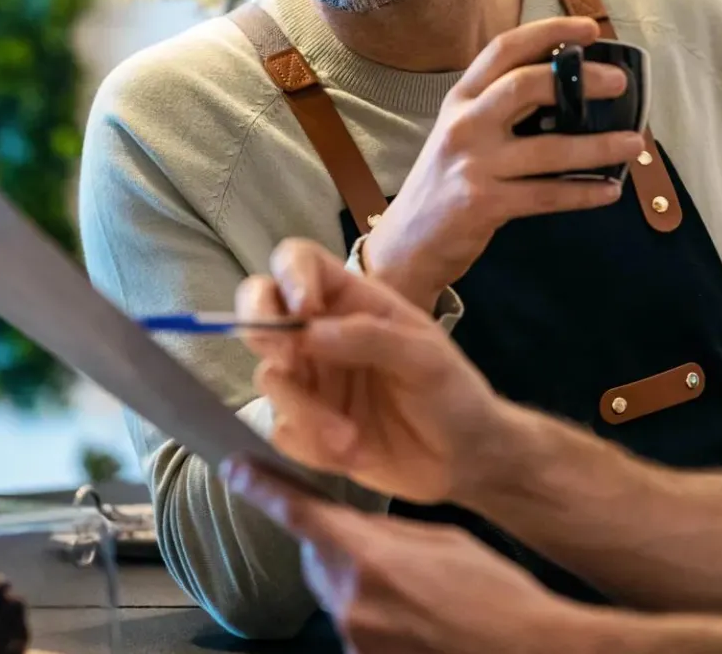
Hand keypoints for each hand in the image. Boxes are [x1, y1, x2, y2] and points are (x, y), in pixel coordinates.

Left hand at [223, 463, 589, 653]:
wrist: (527, 650)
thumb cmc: (498, 595)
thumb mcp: (445, 541)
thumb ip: (389, 533)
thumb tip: (361, 529)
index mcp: (369, 556)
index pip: (299, 514)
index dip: (263, 488)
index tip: (236, 469)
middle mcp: (351, 601)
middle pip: (318, 558)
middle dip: (339, 546)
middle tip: (389, 549)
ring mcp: (355, 639)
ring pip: (339, 596)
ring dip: (363, 586)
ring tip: (420, 593)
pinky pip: (357, 629)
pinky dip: (377, 618)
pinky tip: (419, 618)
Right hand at [239, 239, 510, 503]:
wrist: (462, 459)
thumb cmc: (452, 394)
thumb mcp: (425, 358)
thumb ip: (369, 337)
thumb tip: (307, 330)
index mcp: (352, 301)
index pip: (299, 262)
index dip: (289, 275)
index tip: (304, 309)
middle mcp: (320, 334)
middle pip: (259, 306)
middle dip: (260, 327)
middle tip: (289, 358)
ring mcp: (310, 380)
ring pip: (269, 376)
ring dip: (304, 409)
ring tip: (349, 439)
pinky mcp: (305, 427)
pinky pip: (281, 429)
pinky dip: (309, 444)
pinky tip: (351, 455)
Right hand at [361, 16, 645, 308]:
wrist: (407, 243)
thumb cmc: (446, 183)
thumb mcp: (462, 133)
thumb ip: (501, 109)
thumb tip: (571, 88)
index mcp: (461, 99)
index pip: (504, 50)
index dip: (548, 32)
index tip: (590, 29)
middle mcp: (464, 124)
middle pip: (525, 85)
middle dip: (579, 80)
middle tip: (619, 83)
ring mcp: (472, 164)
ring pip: (549, 148)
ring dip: (598, 147)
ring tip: (634, 144)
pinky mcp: (483, 203)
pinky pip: (547, 195)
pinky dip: (583, 193)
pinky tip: (609, 191)